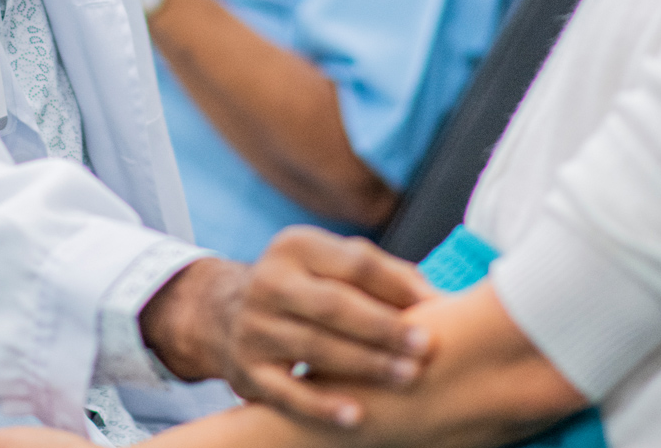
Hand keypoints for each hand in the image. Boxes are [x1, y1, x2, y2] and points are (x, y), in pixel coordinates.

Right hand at [140, 227, 436, 426]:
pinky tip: (357, 415)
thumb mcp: (330, 262)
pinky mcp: (247, 371)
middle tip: (425, 346)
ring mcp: (254, 328)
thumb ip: (384, 274)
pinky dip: (322, 406)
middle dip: (383, 327)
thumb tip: (438, 298)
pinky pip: (288, 393)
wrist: (223, 314)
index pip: (354, 262)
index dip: (398, 285)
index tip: (435, 307)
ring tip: (407, 376)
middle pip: (334, 305)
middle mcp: (269, 282)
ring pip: (315, 347)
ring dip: (366, 364)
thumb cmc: (302, 287)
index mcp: (295, 246)